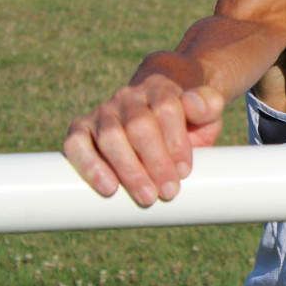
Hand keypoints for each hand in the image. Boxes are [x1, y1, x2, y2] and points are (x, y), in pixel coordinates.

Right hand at [63, 76, 224, 206]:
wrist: (160, 109)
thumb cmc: (187, 118)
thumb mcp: (206, 110)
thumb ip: (208, 104)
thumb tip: (194, 104)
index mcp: (160, 88)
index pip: (166, 109)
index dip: (176, 142)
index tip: (185, 171)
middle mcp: (128, 97)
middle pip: (138, 125)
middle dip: (155, 162)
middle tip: (168, 192)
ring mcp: (103, 111)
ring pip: (110, 136)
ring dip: (128, 170)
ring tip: (146, 196)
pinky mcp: (82, 128)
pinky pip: (76, 143)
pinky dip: (89, 165)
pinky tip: (108, 187)